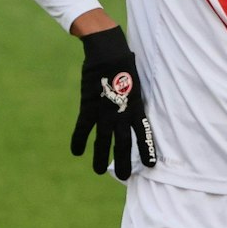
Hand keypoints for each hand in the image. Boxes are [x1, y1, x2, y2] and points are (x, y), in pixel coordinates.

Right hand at [71, 25, 157, 178]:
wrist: (108, 50)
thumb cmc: (125, 63)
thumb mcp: (137, 84)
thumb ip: (134, 99)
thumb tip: (135, 109)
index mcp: (136, 107)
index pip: (144, 134)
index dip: (147, 150)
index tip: (150, 166)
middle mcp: (122, 112)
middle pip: (124, 143)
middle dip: (123, 161)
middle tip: (125, 177)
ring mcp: (105, 110)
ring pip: (104, 140)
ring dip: (101, 157)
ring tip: (99, 171)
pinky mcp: (89, 105)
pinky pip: (83, 127)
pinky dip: (79, 140)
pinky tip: (76, 152)